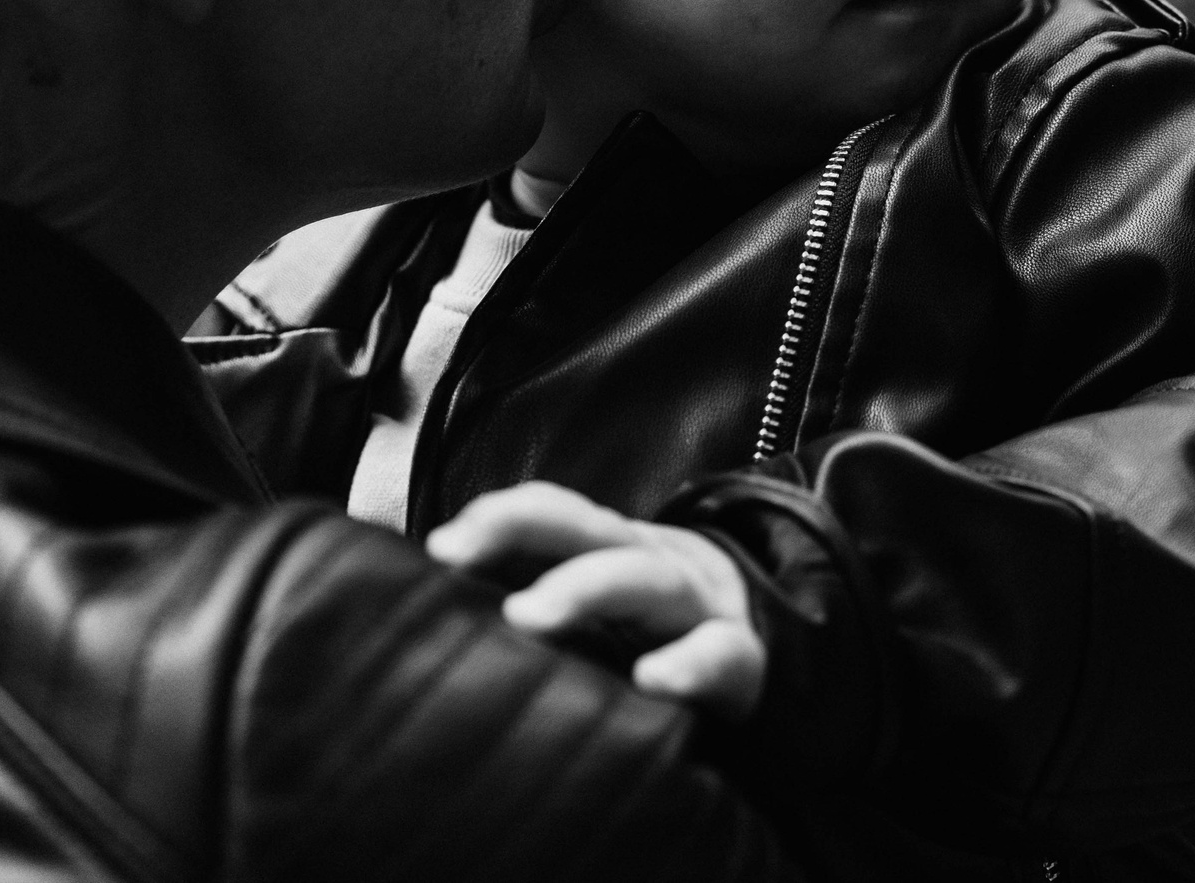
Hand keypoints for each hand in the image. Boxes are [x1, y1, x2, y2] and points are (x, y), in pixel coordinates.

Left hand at [427, 480, 766, 721]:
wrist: (767, 648)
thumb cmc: (655, 638)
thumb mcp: (603, 605)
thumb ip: (532, 596)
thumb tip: (426, 609)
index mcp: (615, 551)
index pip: (557, 514)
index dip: (503, 517)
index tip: (441, 545)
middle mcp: (654, 567)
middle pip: (593, 531)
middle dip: (528, 531)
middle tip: (460, 560)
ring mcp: (700, 609)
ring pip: (650, 580)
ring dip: (589, 586)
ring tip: (530, 614)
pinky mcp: (741, 662)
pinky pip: (722, 657)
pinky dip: (690, 664)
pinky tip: (654, 679)